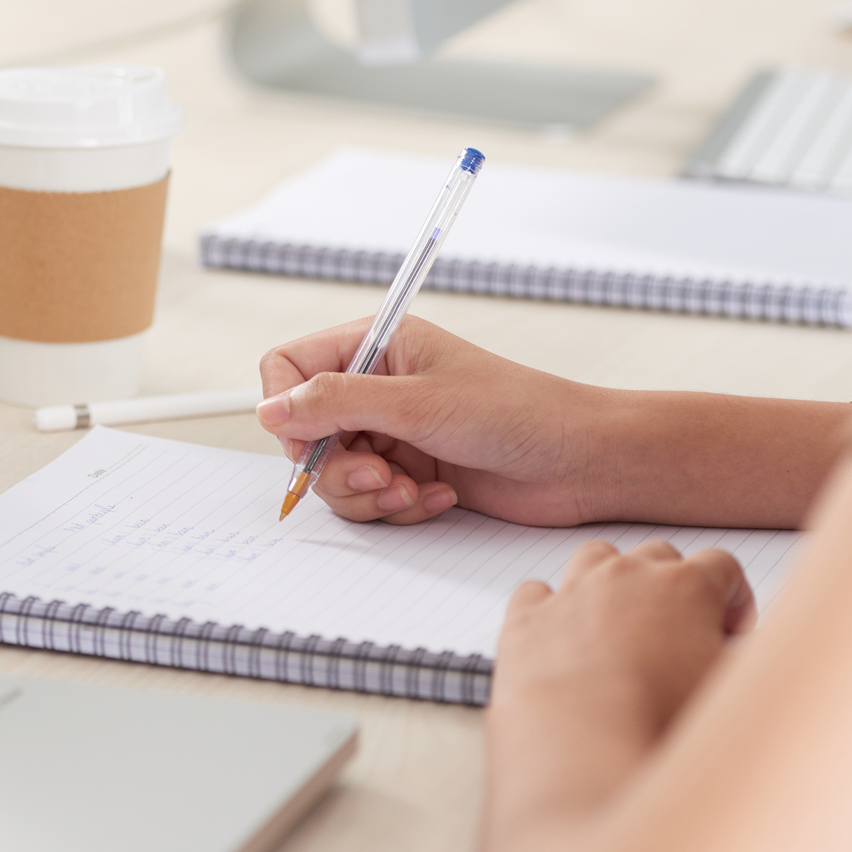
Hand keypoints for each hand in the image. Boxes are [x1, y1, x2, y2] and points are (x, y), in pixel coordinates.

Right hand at [258, 316, 851, 530]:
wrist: (581, 462)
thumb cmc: (518, 412)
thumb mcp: (418, 403)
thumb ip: (336, 403)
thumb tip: (270, 410)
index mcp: (375, 344)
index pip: (288, 368)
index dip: (286, 410)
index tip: (308, 442)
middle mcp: (377, 386)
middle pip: (305, 433)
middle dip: (335, 466)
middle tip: (378, 477)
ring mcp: (392, 432)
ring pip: (333, 474)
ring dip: (367, 493)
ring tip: (411, 491)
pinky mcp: (409, 471)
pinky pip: (368, 500)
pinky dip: (395, 507)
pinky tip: (438, 499)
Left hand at [478, 541, 753, 851]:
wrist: (583, 756)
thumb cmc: (663, 729)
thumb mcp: (735, 694)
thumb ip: (751, 664)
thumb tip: (754, 659)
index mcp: (684, 587)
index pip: (722, 565)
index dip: (734, 600)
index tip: (731, 634)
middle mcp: (624, 577)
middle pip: (658, 557)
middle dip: (673, 589)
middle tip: (680, 637)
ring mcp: (569, 594)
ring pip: (595, 559)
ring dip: (612, 584)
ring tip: (622, 630)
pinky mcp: (524, 622)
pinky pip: (536, 593)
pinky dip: (551, 609)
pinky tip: (563, 640)